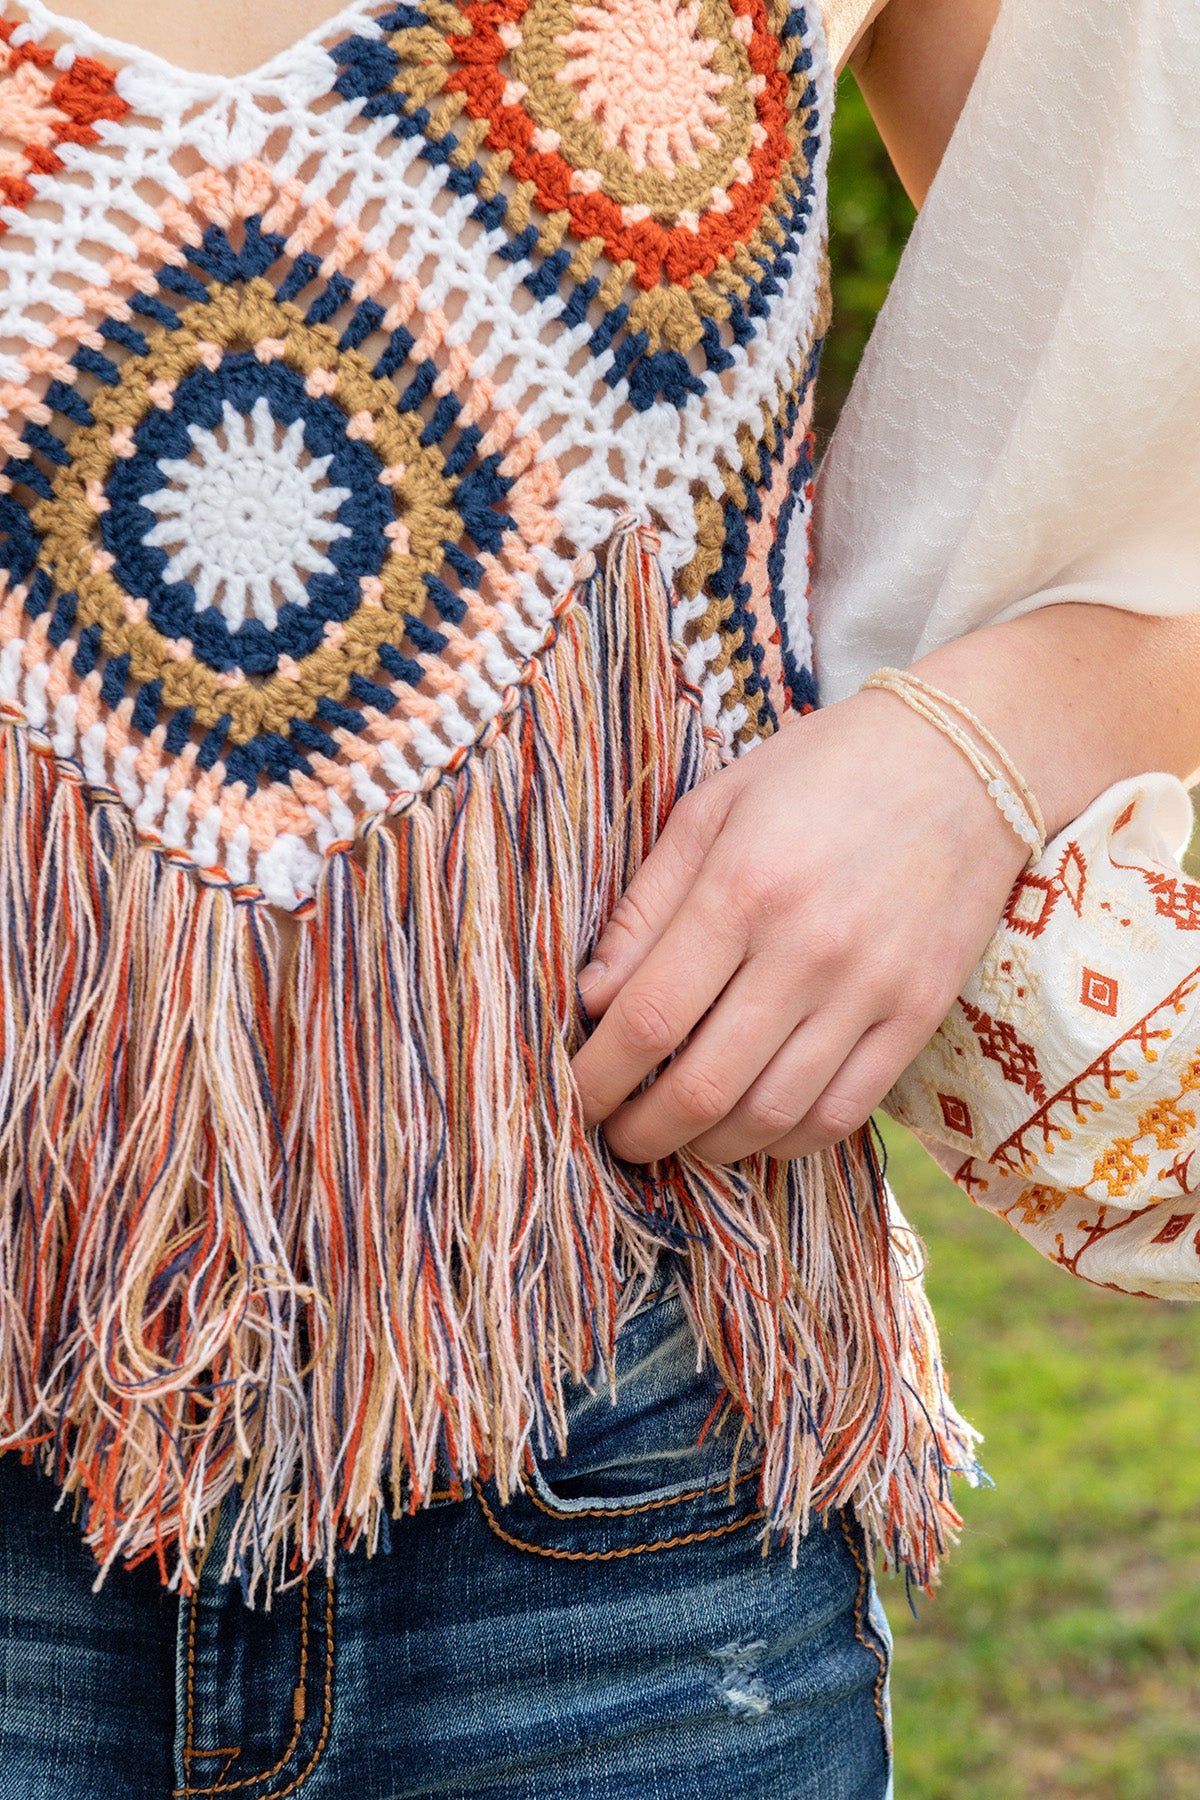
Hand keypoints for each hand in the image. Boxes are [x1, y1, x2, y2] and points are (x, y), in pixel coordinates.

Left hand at [569, 687, 1029, 1165]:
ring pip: (771, 1116)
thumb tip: (592, 998)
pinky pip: (842, 1113)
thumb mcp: (714, 809)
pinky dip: (786, 1141)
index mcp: (742, 888)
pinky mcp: (919, 1015)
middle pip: (703, 1085)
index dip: (597, 1076)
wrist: (967, 763)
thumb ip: (647, 905)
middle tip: (616, 1134)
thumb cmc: (821, 774)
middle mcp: (807, 949)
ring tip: (678, 1136)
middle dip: (641, 1130)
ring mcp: (871, 990)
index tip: (572, 1095)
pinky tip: (753, 1127)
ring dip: (708, 1146)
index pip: (647, 1017)